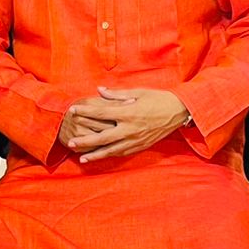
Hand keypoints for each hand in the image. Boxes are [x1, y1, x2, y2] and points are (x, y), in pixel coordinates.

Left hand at [63, 86, 189, 162]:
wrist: (178, 112)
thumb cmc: (157, 99)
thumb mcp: (137, 92)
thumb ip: (116, 94)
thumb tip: (99, 90)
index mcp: (128, 112)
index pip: (100, 112)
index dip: (85, 111)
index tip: (72, 110)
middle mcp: (129, 129)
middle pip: (102, 137)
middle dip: (84, 141)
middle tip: (70, 142)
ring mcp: (135, 140)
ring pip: (110, 150)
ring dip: (95, 155)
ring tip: (81, 158)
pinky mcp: (140, 146)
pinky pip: (121, 153)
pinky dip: (109, 156)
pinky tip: (100, 157)